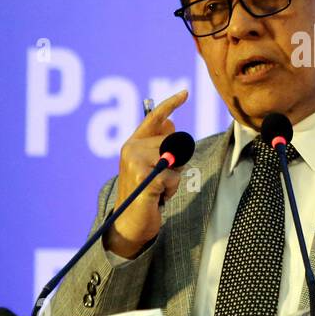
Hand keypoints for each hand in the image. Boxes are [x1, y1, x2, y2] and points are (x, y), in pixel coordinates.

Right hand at [104, 89, 188, 257]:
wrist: (129, 223)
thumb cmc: (144, 194)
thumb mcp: (152, 166)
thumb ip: (159, 145)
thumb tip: (172, 122)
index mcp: (132, 143)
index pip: (154, 119)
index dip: (170, 104)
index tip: (185, 92)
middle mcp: (131, 149)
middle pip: (175, 142)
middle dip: (177, 162)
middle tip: (161, 179)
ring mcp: (137, 163)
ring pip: (176, 160)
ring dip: (174, 177)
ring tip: (158, 189)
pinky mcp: (145, 179)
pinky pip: (174, 177)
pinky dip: (171, 189)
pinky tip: (157, 197)